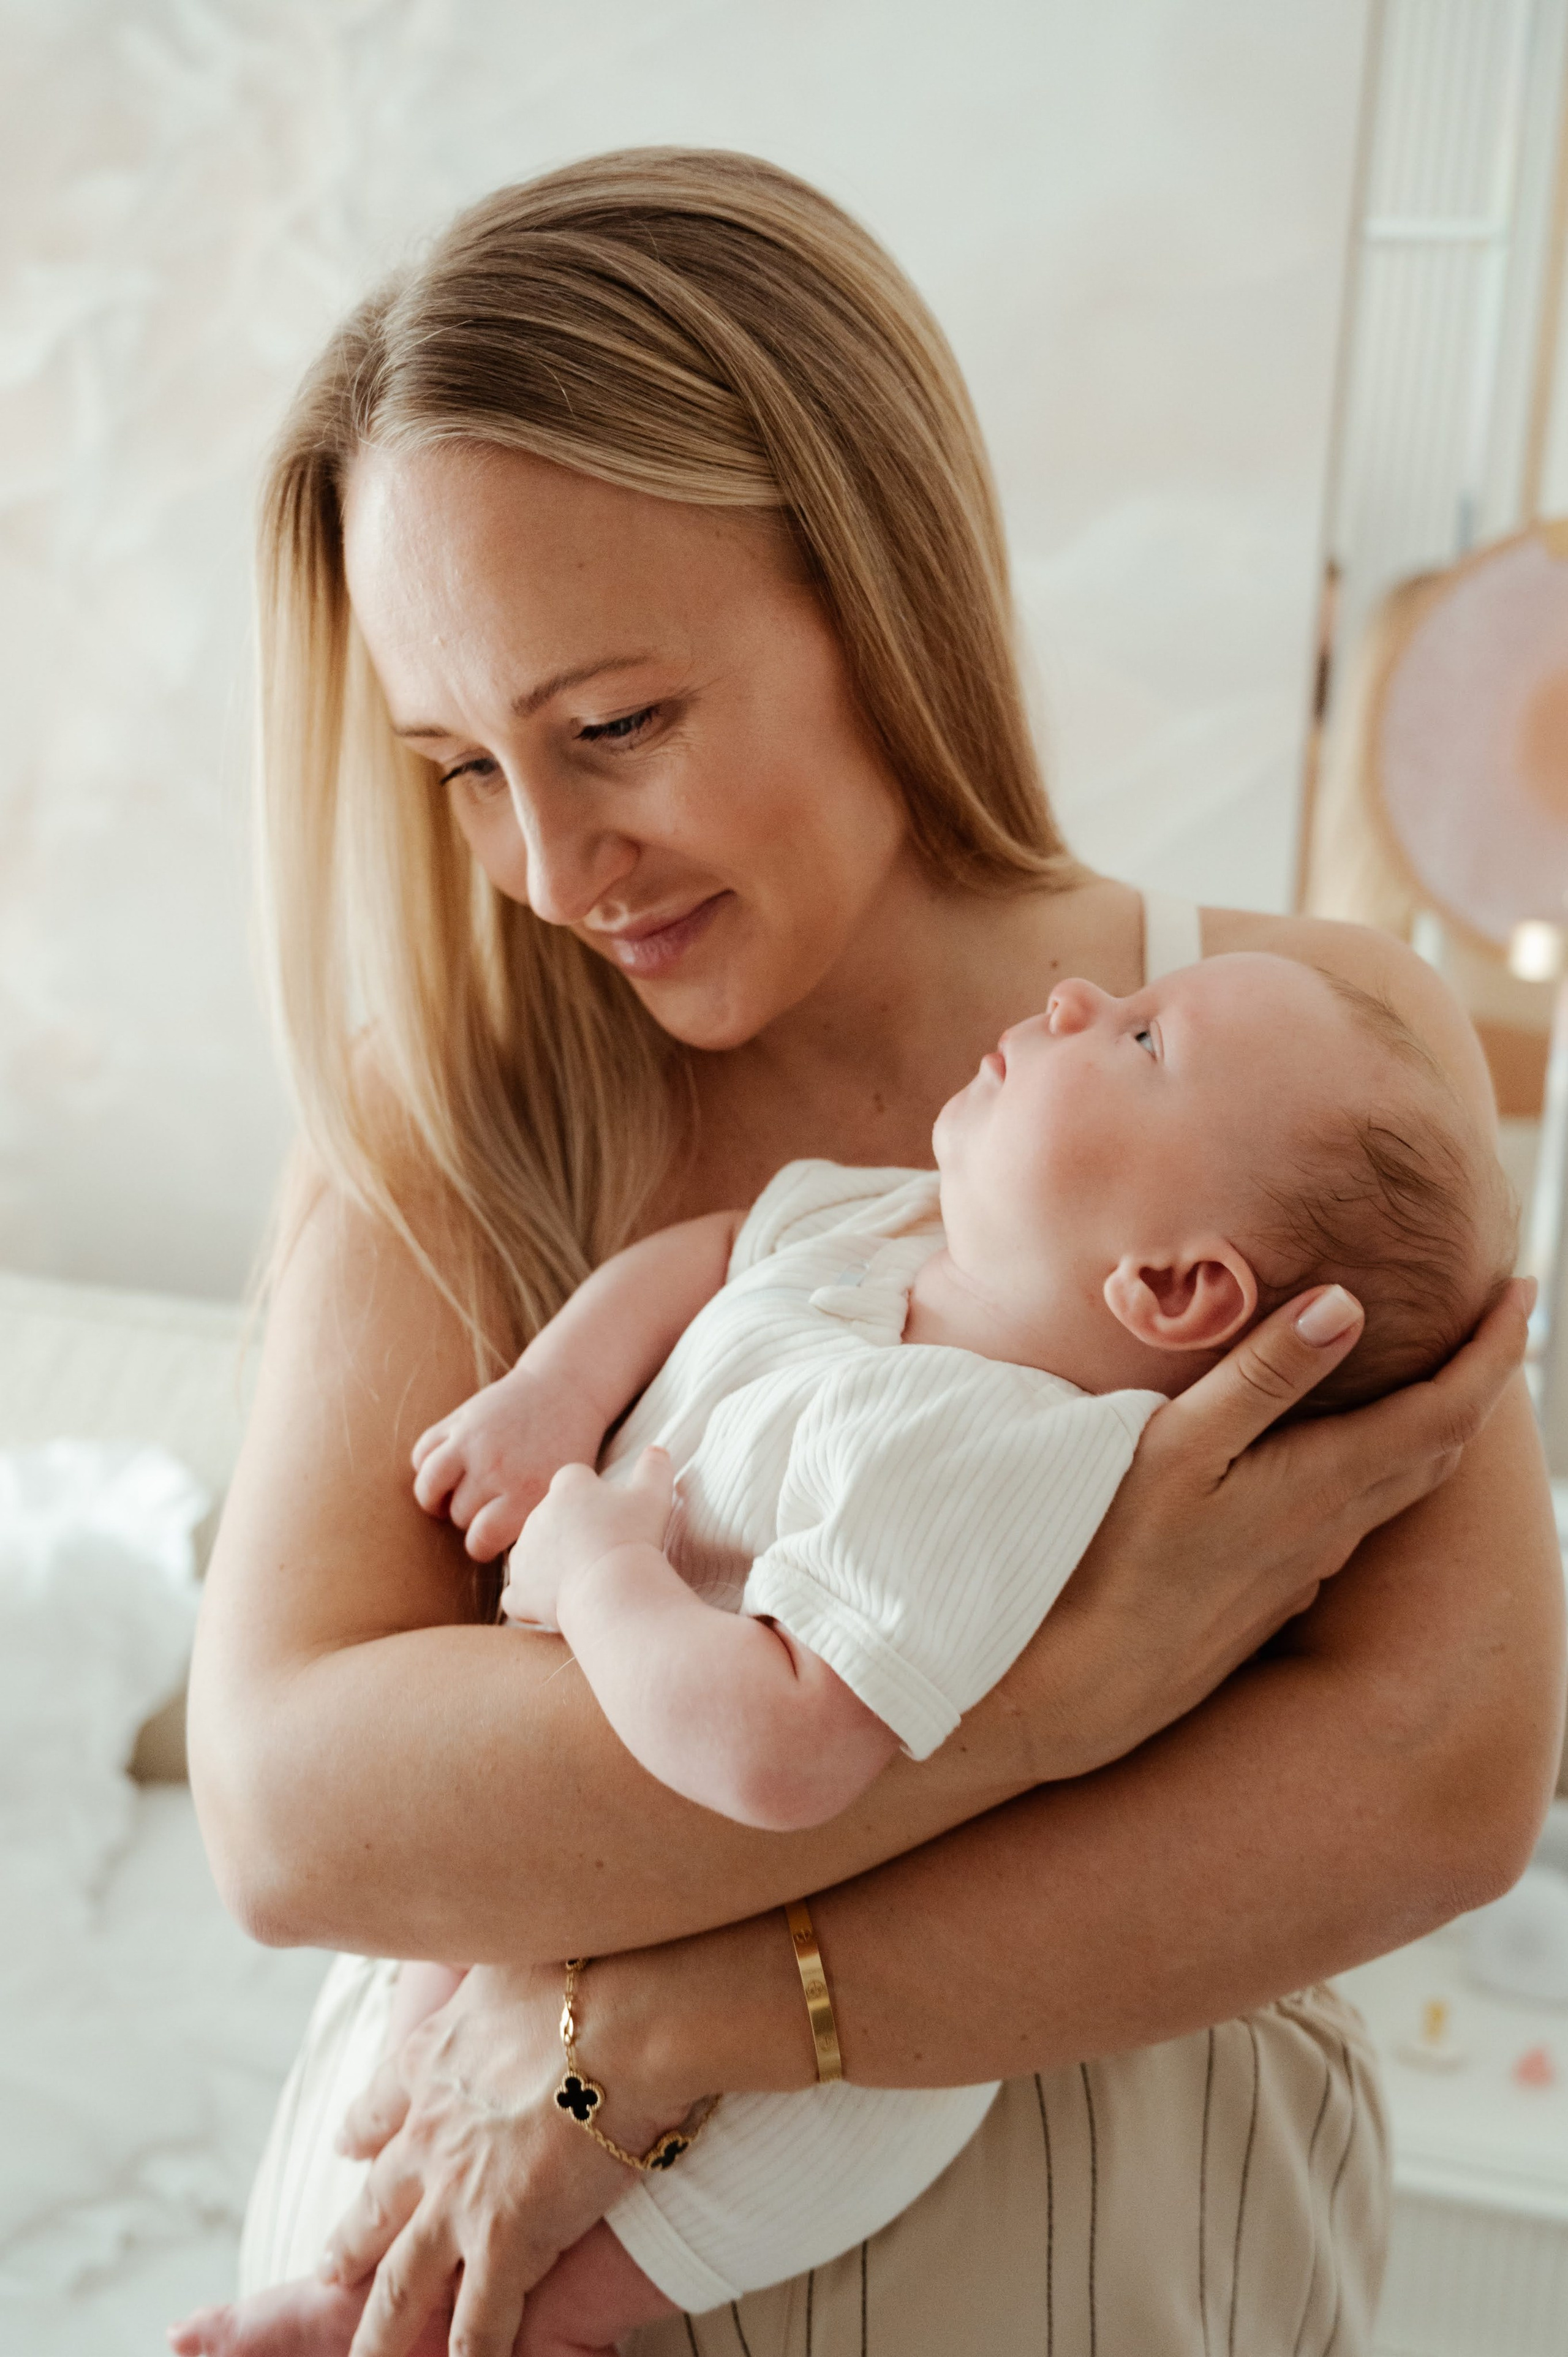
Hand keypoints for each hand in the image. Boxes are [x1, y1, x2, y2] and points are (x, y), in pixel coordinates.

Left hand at [319, 1958, 693, 2356]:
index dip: (364, 2132)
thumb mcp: (517, 1948)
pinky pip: (477, 2324)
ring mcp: (460, 2194)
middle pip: (375, 2205)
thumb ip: (498, 1963)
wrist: (632, 2013)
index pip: (381, 2106)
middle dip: (350, 2242)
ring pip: (402, 2283)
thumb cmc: (592, 1968)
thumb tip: (513, 1925)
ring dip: (380, 2331)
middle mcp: (431, 2134)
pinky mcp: (505, 2239)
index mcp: (434, 2062)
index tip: (348, 2145)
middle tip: (329, 2267)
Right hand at [411, 1367, 608, 1561]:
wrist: (566, 1389)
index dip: (480, 1546)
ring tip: (447, 1497)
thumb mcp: (560, 1489)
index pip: (480, 1540)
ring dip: (434, 1498)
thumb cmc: (567, 1447)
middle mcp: (497, 1469)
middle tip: (478, 1511)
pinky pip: (422, 1453)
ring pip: (430, 1487)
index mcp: (527, 1493)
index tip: (485, 1541)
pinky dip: (425, 1466)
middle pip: (458, 1514)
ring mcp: (473, 1441)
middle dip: (466, 1518)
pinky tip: (442, 1470)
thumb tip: (507, 1558)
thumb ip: (531, 1519)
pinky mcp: (458, 1419)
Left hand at [500, 1447, 674, 1629]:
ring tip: (583, 1576)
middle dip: (570, 1529)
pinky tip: (551, 1602)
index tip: (608, 1512)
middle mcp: (537, 1515)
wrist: (612, 1588)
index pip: (574, 1479)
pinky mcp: (519, 1590)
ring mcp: (524, 1554)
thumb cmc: (633, 1538)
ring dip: (550, 1562)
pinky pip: (517, 1593)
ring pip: (532, 1552)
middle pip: (552, 1516)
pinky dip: (530, 1598)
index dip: (590, 1493)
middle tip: (601, 1547)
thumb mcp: (653, 1494)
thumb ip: (654, 1467)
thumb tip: (657, 1450)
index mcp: (567, 1488)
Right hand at [1001, 1278, 1531, 1779]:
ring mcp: (1313, 1564)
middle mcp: (1336, 1527)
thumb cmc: (1120, 1554)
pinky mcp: (1283, 1586)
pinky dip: (1383, 1461)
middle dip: (1480, 1378)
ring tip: (1434, 1370)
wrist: (1093, 1680)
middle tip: (1495, 1318)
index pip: (1447, 1409)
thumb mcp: (1180, 1445)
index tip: (1523, 1287)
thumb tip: (1346, 1304)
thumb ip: (1264, 1376)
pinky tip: (1345, 1449)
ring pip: (1403, 1483)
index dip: (1493, 1348)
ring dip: (1435, 1421)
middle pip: (1441, 1446)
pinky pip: (1360, 1512)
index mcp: (1324, 1482)